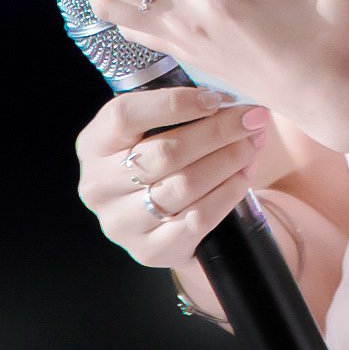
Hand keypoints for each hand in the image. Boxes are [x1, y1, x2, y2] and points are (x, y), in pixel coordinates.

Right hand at [75, 86, 265, 266]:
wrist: (161, 216)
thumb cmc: (161, 155)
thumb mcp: (153, 127)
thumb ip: (179, 109)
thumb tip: (231, 100)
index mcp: (95, 144)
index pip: (125, 116)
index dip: (174, 103)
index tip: (215, 98)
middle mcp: (99, 185)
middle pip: (165, 152)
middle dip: (218, 132)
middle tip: (252, 119)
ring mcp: (121, 222)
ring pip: (185, 185)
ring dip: (228, 160)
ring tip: (253, 144)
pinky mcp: (149, 251)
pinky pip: (197, 219)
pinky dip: (227, 193)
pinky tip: (243, 176)